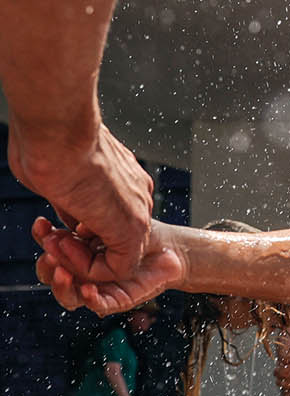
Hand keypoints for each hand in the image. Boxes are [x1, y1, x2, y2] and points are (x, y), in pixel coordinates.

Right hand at [10, 119, 153, 279]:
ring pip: (116, 256)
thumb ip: (67, 198)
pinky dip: (87, 267)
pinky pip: (117, 268)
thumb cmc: (46, 142)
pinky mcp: (132, 228)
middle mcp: (135, 196)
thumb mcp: (57, 176)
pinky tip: (63, 247)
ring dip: (78, 258)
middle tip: (49, 236)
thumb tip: (64, 208)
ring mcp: (137, 211)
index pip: (105, 220)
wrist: (57, 128)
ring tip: (52, 241)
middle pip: (112, 238)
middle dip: (76, 247)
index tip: (51, 226)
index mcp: (120, 181)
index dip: (75, 233)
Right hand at [33, 217, 183, 314]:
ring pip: (69, 295)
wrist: (171, 248)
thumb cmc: (142, 231)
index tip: (43, 224)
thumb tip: (67, 218)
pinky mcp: (118, 300)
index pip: (51, 249)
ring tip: (63, 270)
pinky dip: (90, 299)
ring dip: (61, 283)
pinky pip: (99, 305)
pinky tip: (88, 288)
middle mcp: (83, 273)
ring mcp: (99, 288)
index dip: (44, 238)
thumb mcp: (110, 220)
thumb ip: (86, 221)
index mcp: (77, 253)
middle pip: (52, 274)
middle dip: (48, 262)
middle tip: (52, 247)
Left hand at [274, 351, 289, 395]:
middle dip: (280, 379)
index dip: (277, 370)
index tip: (280, 368)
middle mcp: (289, 384)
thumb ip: (288, 358)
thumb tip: (281, 361)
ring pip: (287, 389)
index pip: (276, 372)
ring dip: (288, 385)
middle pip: (279, 383)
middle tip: (285, 375)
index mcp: (286, 373)